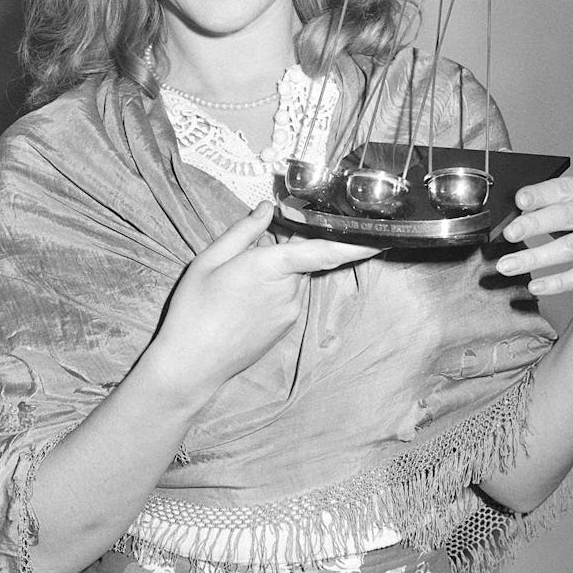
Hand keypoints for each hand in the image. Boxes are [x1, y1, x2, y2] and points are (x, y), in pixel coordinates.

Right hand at [152, 201, 378, 398]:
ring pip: (293, 276)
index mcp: (271, 267)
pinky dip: (275, 285)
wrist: (191, 364)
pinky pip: (287, 295)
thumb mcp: (210, 260)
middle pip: (302, 257)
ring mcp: (289, 311)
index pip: (324, 251)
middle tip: (260, 236)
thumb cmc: (194, 309)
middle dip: (288, 243)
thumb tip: (266, 208)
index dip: (355, 243)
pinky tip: (244, 292)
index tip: (381, 237)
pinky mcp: (284, 326)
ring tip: (239, 273)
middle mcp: (288, 290)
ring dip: (278, 267)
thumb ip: (243, 231)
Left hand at [496, 174, 572, 297]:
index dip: (540, 194)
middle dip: (534, 224)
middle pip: (568, 215)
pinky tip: (536, 285)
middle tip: (509, 234)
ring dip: (536, 257)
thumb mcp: (572, 208)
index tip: (519, 200)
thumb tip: (509, 203)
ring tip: (508, 265)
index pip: (563, 188)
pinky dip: (557, 282)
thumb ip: (545, 204)